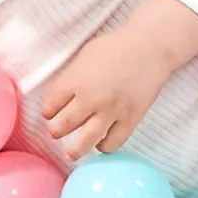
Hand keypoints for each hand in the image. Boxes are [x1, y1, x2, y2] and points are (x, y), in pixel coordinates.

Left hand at [42, 26, 173, 160]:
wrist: (149, 47)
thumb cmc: (117, 45)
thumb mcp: (86, 54)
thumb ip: (72, 76)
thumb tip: (62, 95)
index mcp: (76, 80)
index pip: (52, 104)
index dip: (48, 111)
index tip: (49, 114)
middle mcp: (90, 98)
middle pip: (64, 125)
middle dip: (56, 131)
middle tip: (55, 132)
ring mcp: (111, 112)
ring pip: (85, 142)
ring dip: (74, 150)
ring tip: (70, 152)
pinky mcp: (129, 120)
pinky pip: (112, 143)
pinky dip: (104, 147)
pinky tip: (100, 144)